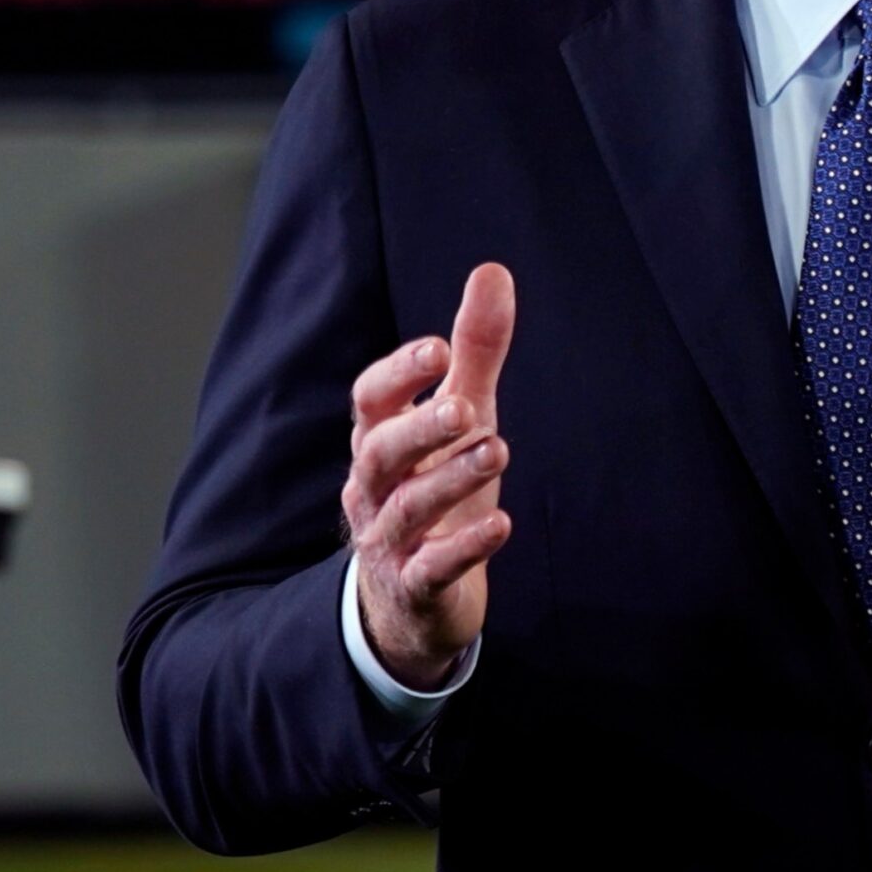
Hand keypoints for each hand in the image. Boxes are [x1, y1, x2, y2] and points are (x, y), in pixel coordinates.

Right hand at [343, 262, 514, 688]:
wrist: (411, 601)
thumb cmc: (434, 488)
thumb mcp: (459, 418)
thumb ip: (475, 351)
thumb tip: (493, 270)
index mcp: (379, 441)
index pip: (369, 401)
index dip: (399, 375)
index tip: (438, 349)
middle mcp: (373, 489)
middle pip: (380, 453)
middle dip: (419, 428)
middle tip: (465, 406)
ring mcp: (390, 541)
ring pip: (408, 509)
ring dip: (451, 479)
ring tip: (497, 450)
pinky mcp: (415, 587)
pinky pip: (432, 568)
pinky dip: (463, 547)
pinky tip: (501, 524)